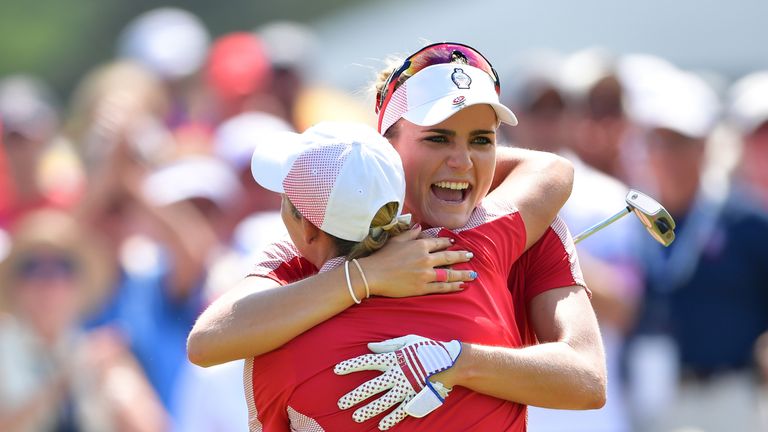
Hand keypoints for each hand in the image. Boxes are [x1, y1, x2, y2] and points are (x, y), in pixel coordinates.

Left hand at [334, 335, 460, 429]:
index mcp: (393, 358)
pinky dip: (391, 419)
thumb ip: (388, 345)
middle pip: (371, 387)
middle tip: (341, 404)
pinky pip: (401, 411)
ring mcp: (406, 389)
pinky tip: (382, 426)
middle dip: (354, 396)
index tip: (337, 370)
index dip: (351, 365)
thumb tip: (369, 346)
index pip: (367, 362)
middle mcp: (397, 375)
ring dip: (368, 410)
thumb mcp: (408, 340)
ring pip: (383, 402)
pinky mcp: (416, 398)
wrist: (452, 363)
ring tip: (356, 417)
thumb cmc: (429, 349)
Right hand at [357, 225, 476, 297]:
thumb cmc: (382, 256)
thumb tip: (419, 225)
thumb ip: (410, 233)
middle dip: (462, 256)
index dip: (449, 243)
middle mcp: (426, 258)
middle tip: (471, 256)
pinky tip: (462, 286)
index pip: (439, 243)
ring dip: (463, 274)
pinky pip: (442, 287)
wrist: (373, 274)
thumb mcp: (396, 240)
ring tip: (473, 274)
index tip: (455, 243)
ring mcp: (425, 274)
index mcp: (419, 245)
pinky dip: (453, 286)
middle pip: (449, 257)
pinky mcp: (422, 287)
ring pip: (449, 273)